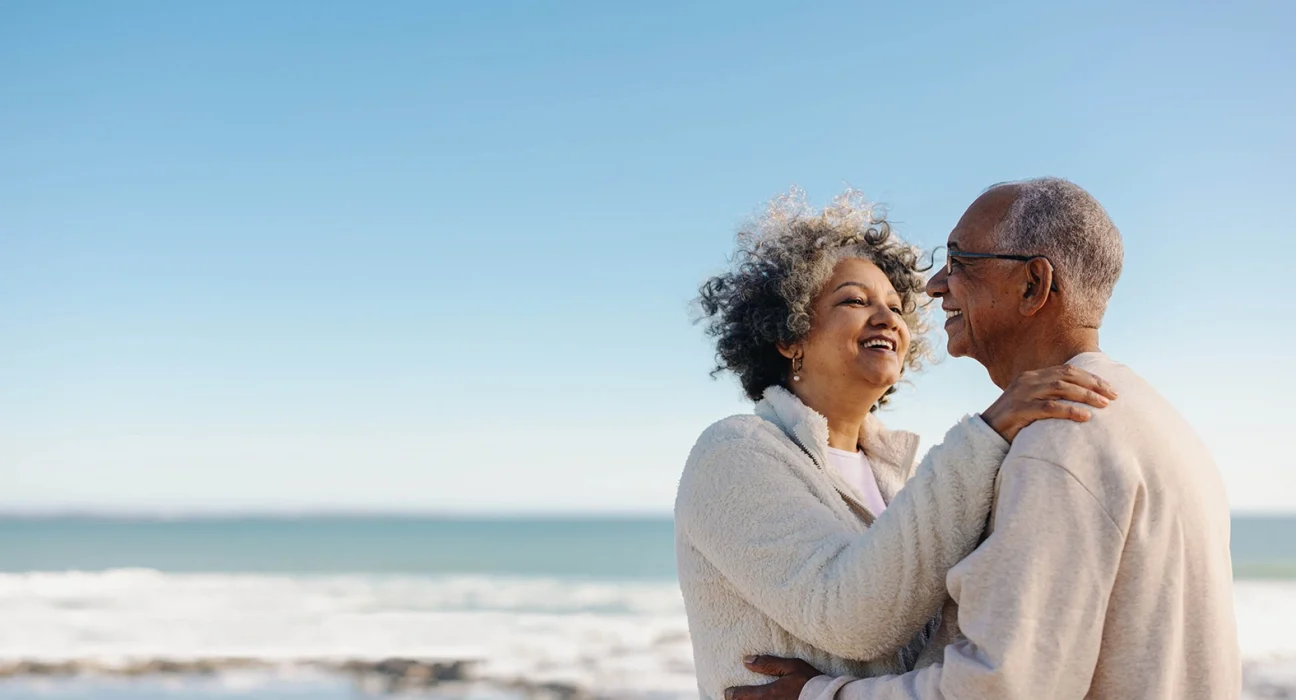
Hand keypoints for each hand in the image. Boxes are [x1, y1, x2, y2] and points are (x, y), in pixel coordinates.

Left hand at [725, 655, 822, 699]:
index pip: (740, 696)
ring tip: (748, 699)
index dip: (731, 694)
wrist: (829, 699)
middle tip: (732, 699)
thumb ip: (768, 663)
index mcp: (768, 695)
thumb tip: (746, 660)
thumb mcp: (792, 666)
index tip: (727, 692)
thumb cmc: (811, 682)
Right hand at [981, 364, 1117, 441]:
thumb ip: (1050, 397)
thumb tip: (1082, 399)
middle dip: (1093, 385)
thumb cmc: (1014, 423)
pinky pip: (1049, 408)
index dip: (1091, 377)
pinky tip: (1085, 416)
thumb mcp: (1032, 404)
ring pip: (1060, 388)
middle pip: (1067, 376)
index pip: (1067, 370)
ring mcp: (1022, 394)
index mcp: (1032, 376)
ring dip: (1086, 396)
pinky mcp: (1019, 410)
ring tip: (1104, 405)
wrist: (985, 436)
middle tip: (1113, 396)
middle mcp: (1027, 381)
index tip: (1110, 388)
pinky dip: (1070, 410)